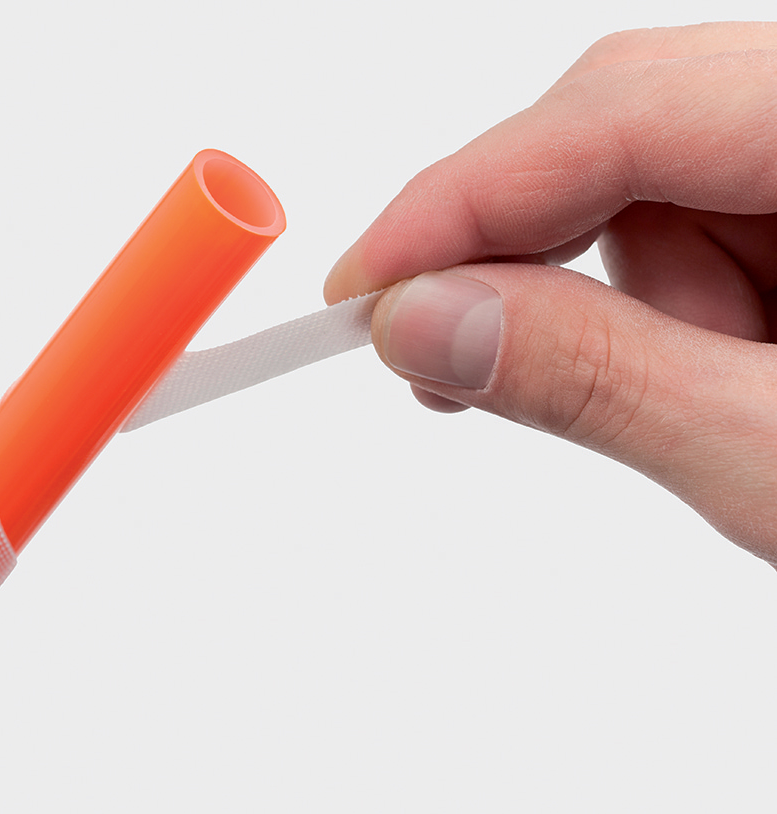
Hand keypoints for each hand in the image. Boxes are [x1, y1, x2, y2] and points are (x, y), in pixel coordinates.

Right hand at [325, 22, 776, 565]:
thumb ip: (601, 383)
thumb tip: (428, 322)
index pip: (627, 110)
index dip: (466, 196)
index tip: (364, 288)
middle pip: (632, 126)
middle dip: (538, 257)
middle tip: (452, 361)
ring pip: (662, 184)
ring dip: (639, 306)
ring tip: (715, 413)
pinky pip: (708, 223)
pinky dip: (683, 310)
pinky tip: (737, 381)